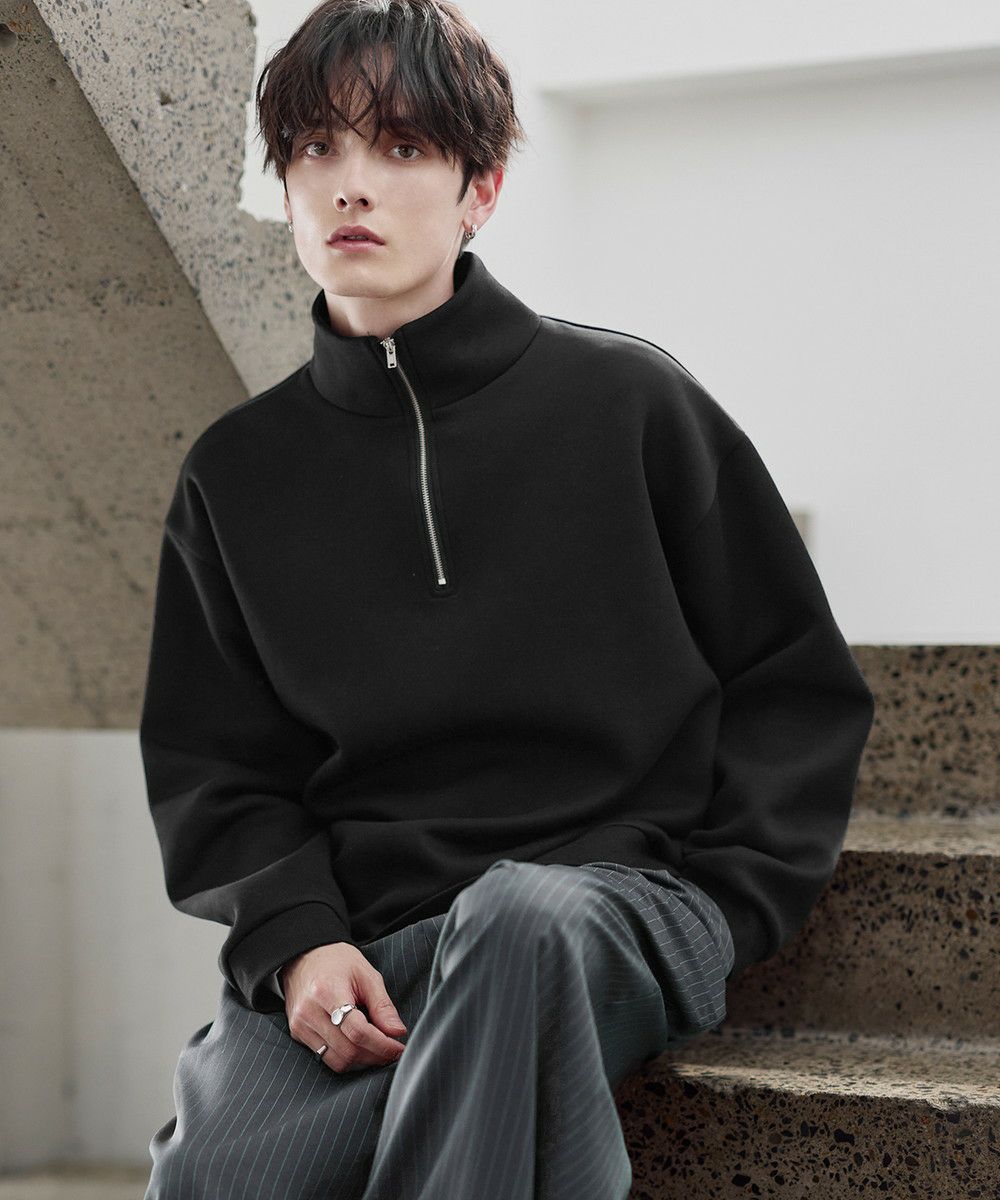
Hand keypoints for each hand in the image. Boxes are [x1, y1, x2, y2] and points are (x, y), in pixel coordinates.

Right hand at [280, 942, 407, 1072]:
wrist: (304, 955)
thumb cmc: (338, 961)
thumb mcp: (366, 974)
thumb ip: (382, 1005)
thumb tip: (397, 1032)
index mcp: (327, 991)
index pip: (357, 1031)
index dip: (382, 1045)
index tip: (399, 1048)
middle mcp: (309, 1012)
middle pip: (348, 1051)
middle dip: (375, 1056)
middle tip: (393, 1050)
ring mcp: (300, 1025)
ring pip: (337, 1061)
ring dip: (362, 1061)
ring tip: (378, 1050)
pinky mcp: (297, 1034)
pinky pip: (326, 1058)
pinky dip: (347, 1058)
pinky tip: (360, 1047)